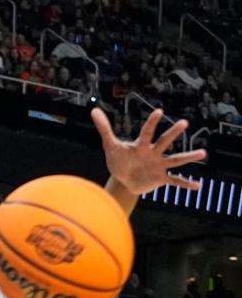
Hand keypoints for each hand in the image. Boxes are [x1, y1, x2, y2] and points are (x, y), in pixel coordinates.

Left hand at [91, 108, 205, 195]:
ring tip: (203, 153)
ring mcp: (159, 165)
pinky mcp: (161, 178)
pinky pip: (175, 181)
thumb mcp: (110, 146)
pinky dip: (186, 184)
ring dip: (188, 157)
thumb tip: (94, 110)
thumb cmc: (118, 160)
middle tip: (184, 123)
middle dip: (173, 133)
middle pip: (164, 142)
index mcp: (141, 146)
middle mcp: (153, 153)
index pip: (146, 133)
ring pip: (175, 160)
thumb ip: (104, 129)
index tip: (158, 111)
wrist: (123, 180)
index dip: (151, 123)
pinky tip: (198, 187)